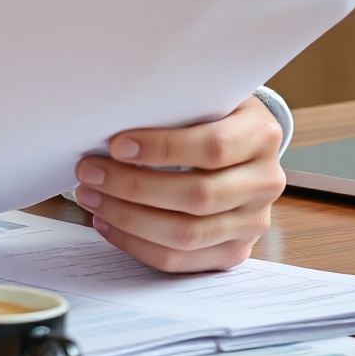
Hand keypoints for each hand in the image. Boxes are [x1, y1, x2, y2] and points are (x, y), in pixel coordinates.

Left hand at [72, 96, 286, 271]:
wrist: (242, 144)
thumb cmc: (209, 113)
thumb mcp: (203, 95)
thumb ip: (173, 105)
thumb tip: (110, 115)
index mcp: (260, 135)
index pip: (213, 147)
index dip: (163, 148)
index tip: (116, 145)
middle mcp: (265, 182)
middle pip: (197, 196)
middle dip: (133, 187)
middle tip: (89, 171)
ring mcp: (253, 222)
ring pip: (187, 235)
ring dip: (129, 218)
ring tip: (91, 196)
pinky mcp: (234, 251)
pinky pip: (181, 260)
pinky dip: (137, 244)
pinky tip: (106, 224)